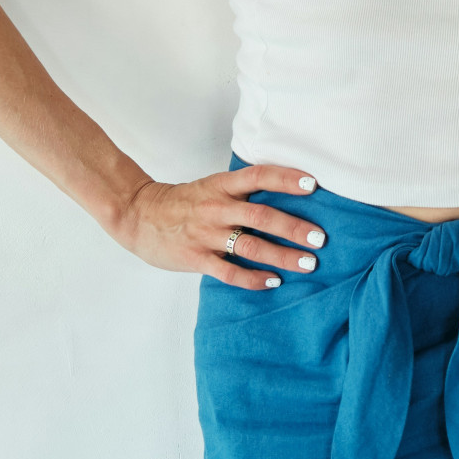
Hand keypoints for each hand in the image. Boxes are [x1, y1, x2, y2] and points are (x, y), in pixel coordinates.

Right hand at [116, 163, 328, 289]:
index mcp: (222, 185)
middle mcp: (216, 208)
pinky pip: (229, 272)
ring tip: (308, 264)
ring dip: (282, 256)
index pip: (258, 176)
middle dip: (294, 228)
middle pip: (261, 216)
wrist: (138, 215)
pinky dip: (253, 279)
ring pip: (250, 247)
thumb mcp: (212, 186)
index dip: (286, 179)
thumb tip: (286, 196)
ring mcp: (206, 234)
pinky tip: (273, 282)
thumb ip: (242, 191)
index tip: (313, 185)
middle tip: (320, 238)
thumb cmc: (184, 202)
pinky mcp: (196, 258)